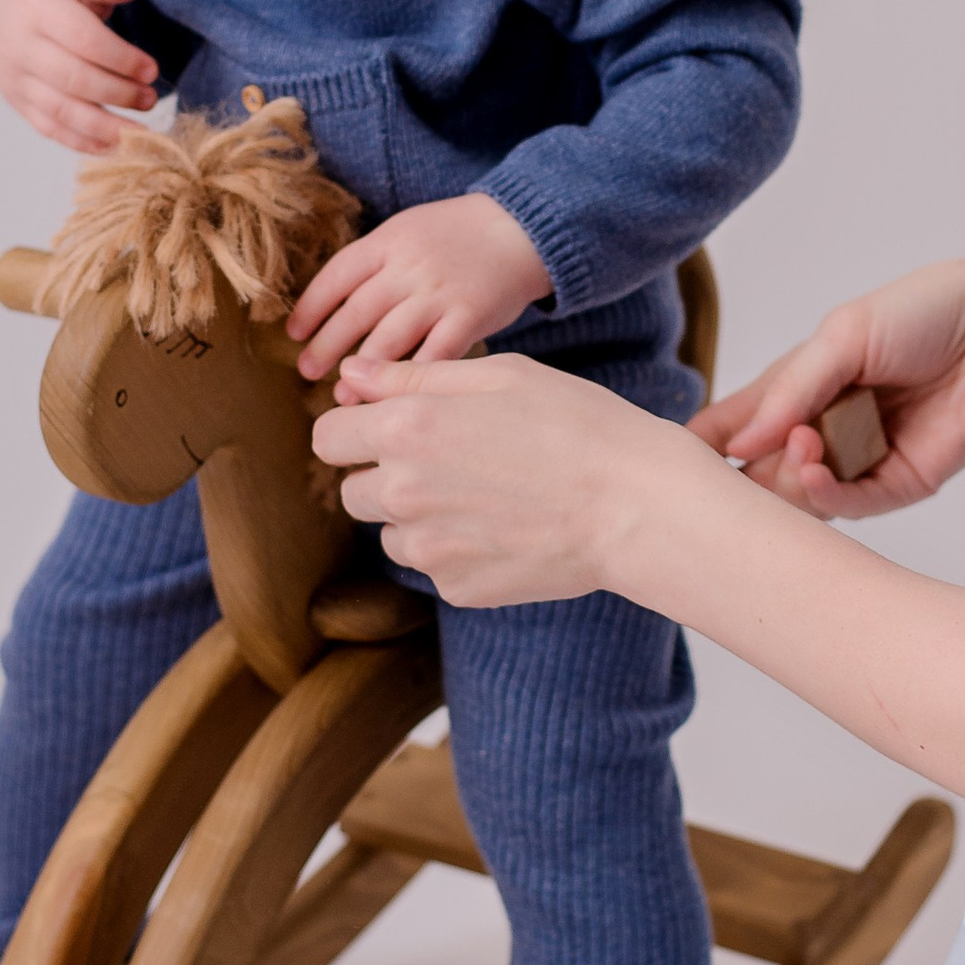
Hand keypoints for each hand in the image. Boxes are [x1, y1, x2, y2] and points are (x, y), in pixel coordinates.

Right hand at [0, 0, 160, 152]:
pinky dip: (84, 143)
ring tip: (142, 134)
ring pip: (61, 110)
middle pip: (73, 78)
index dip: (120, 58)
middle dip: (117, 93)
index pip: (83, 39)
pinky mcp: (18, 102)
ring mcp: (15, 78)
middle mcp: (20, 45)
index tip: (152, 70)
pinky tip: (116, 147)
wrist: (1, 8)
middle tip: (151, 98)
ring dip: (105, 127)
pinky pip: (51, 129)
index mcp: (38, 7)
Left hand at [285, 193, 550, 380]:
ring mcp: (439, 293)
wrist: (524, 227)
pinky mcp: (469, 317)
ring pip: (388, 339)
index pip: (337, 276)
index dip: (311, 307)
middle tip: (306, 372)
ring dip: (361, 371)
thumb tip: (334, 304)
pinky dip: (409, 379)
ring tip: (342, 395)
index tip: (294, 333)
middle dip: (327, 345)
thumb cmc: (460, 235)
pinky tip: (393, 398)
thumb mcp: (410, 229)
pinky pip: (433, 355)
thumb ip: (377, 263)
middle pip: (356, 312)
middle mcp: (409, 267)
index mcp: (389, 241)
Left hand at [314, 350, 712, 604]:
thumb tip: (350, 378)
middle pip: (352, 491)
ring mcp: (428, 548)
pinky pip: (435, 567)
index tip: (391, 429)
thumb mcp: (498, 375)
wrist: (636, 505)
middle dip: (385, 475)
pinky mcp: (457, 588)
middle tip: (452, 462)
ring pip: (391, 533)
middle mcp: (402, 493)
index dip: (357, 430)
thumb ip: (412, 378)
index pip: (328, 437)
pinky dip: (458, 550)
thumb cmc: (577, 424)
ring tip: (486, 496)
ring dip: (419, 517)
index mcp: (404, 429)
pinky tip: (507, 528)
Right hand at [692, 245, 964, 518]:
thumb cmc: (930, 313)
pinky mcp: (898, 484)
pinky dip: (822, 493)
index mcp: (804, 382)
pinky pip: (846, 505)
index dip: (706, 441)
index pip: (738, 420)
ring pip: (798, 495)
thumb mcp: (841, 336)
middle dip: (742, 471)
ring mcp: (860, 458)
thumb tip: (738, 441)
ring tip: (800, 444)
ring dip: (785, 477)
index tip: (672, 457)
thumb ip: (789, 389)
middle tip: (732, 465)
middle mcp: (826, 425)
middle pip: (761, 468)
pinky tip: (814, 468)